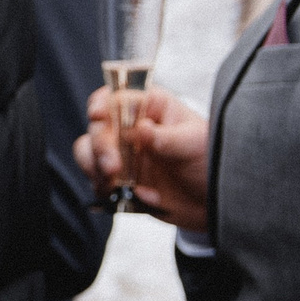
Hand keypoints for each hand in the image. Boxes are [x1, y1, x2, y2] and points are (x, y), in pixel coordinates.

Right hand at [80, 82, 209, 233]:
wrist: (212, 203)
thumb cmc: (211, 164)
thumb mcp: (196, 145)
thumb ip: (168, 138)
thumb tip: (141, 127)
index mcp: (151, 108)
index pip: (117, 97)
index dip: (102, 103)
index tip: (98, 116)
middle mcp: (130, 127)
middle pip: (97, 127)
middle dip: (100, 146)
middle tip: (114, 167)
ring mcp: (121, 153)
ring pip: (87, 151)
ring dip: (94, 166)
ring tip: (114, 183)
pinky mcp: (115, 177)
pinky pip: (94, 177)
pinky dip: (102, 186)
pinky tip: (122, 194)